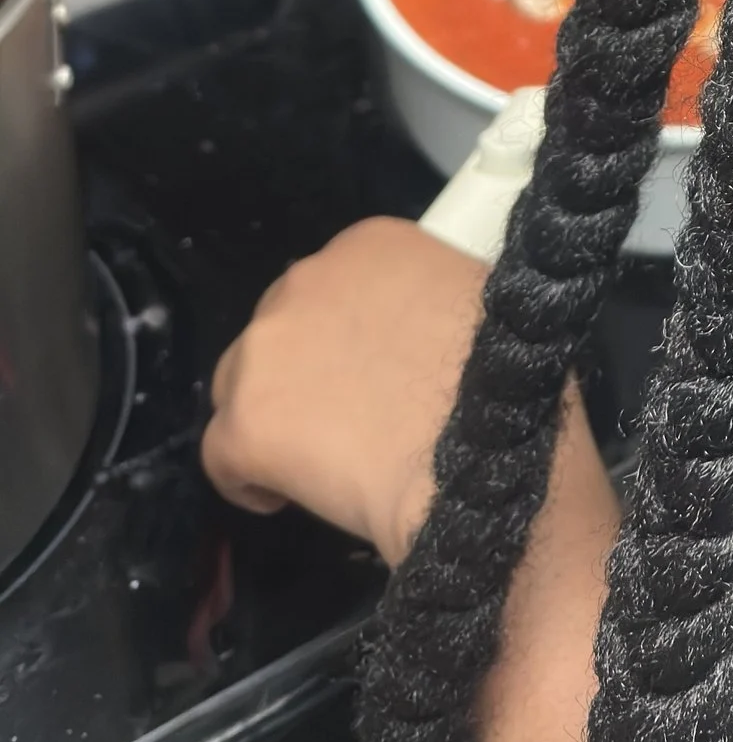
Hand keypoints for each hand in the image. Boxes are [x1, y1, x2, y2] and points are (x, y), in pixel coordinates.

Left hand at [203, 219, 487, 563]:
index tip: (370, 370)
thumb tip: (416, 333)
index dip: (346, 335)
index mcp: (369, 244)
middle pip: (279, 331)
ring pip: (241, 387)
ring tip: (320, 460)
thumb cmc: (503, 380)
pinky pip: (221, 455)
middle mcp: (306, 279)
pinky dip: (248, 478)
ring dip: (274, 417)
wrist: (480, 455)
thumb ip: (427, 301)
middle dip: (304, 371)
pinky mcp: (242, 420)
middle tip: (347, 415)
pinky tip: (285, 497)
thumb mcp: (474, 300)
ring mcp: (266, 349)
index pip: (330, 288)